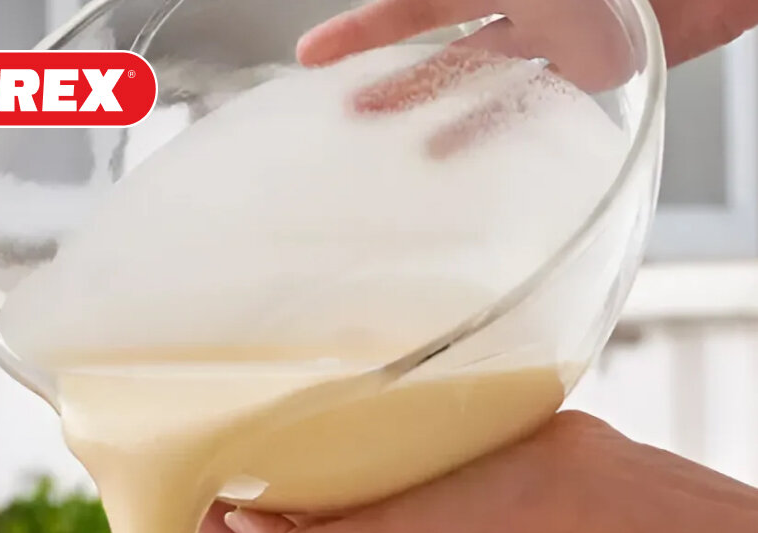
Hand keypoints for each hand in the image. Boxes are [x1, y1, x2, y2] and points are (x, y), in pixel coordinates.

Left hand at [199, 411, 604, 532]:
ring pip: (318, 499)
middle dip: (243, 491)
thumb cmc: (481, 529)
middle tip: (212, 431)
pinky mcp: (426, 491)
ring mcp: (398, 527)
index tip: (181, 468)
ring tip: (258, 417)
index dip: (210, 520)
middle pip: (279, 531)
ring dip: (287, 467)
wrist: (578, 497)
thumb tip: (238, 526)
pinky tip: (329, 414)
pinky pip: (360, 473)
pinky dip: (334, 451)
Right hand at [297, 0, 757, 92]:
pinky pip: (517, 103)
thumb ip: (482, 12)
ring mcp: (546, 33)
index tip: (314, 58)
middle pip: (429, 33)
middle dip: (378, 63)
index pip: (414, 4)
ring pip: (465, 73)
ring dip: (418, 102)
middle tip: (334, 102)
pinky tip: (440, 155)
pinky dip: (479, 130)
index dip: (363, 32)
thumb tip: (418, 15)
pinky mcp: (581, 68)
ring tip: (371, 130)